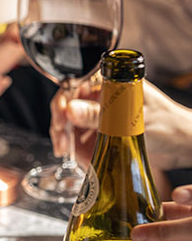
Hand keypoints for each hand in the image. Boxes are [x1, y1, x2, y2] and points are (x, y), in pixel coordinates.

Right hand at [51, 79, 191, 170]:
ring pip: (69, 123)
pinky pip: (79, 138)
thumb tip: (70, 109)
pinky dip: (75, 148)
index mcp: (109, 83)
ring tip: (69, 154)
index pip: (73, 86)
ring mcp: (100, 115)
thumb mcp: (131, 119)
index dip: (61, 103)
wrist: (183, 144)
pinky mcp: (101, 132)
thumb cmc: (168, 124)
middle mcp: (101, 96)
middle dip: (60, 126)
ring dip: (65, 138)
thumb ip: (98, 115)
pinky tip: (77, 158)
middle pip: (67, 105)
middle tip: (62, 145)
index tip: (60, 122)